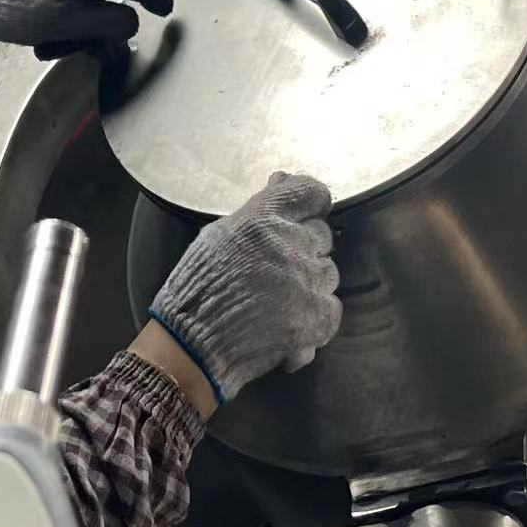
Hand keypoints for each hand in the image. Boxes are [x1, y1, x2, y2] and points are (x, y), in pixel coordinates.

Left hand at [0, 0, 172, 56]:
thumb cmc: (13, 9)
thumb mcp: (62, 24)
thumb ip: (103, 23)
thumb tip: (132, 22)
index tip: (167, 10)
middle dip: (97, 29)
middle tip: (84, 53)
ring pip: (82, 3)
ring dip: (74, 31)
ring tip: (47, 50)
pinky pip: (63, 0)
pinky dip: (60, 22)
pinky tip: (38, 40)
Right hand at [147, 173, 342, 403]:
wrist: (193, 346)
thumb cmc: (198, 287)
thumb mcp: (219, 234)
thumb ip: (257, 209)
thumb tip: (281, 179)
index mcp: (264, 219)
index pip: (311, 192)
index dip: (311, 203)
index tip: (305, 214)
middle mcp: (291, 244)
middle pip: (322, 234)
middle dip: (304, 247)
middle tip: (277, 266)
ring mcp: (306, 282)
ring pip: (328, 271)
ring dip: (309, 282)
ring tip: (279, 299)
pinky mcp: (316, 318)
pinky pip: (332, 306)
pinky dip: (315, 315)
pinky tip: (289, 321)